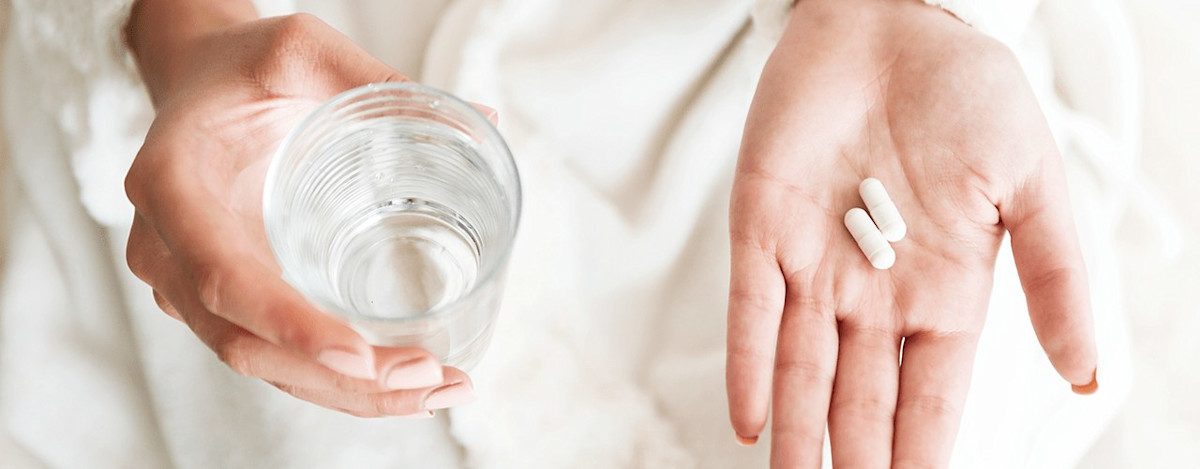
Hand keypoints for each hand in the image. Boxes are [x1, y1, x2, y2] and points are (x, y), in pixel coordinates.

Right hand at [124, 4, 475, 416]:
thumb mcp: (298, 48)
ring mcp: (189, 283)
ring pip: (261, 364)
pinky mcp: (222, 299)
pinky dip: (334, 381)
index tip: (360, 355)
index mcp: (172, 185)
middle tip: (426, 375)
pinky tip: (401, 385)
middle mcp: (168, 249)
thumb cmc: (242, 66)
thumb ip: (373, 78)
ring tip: (435, 390)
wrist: (197, 81)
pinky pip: (272, 355)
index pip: (223, 278)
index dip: (289, 326)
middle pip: (245, 344)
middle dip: (338, 377)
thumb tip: (482, 119)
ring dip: (347, 393)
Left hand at [726, 0, 1096, 465]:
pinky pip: (752, 310)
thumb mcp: (1031, 186)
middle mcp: (874, 291)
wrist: (896, 18)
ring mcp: (815, 263)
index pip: (930, 396)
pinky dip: (748, 364)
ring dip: (797, 432)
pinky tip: (749, 419)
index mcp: (943, 291)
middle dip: (854, 458)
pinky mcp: (762, 228)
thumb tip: (1086, 374)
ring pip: (800, 369)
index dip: (921, 452)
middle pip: (860, 398)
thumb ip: (1054, 277)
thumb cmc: (968, 92)